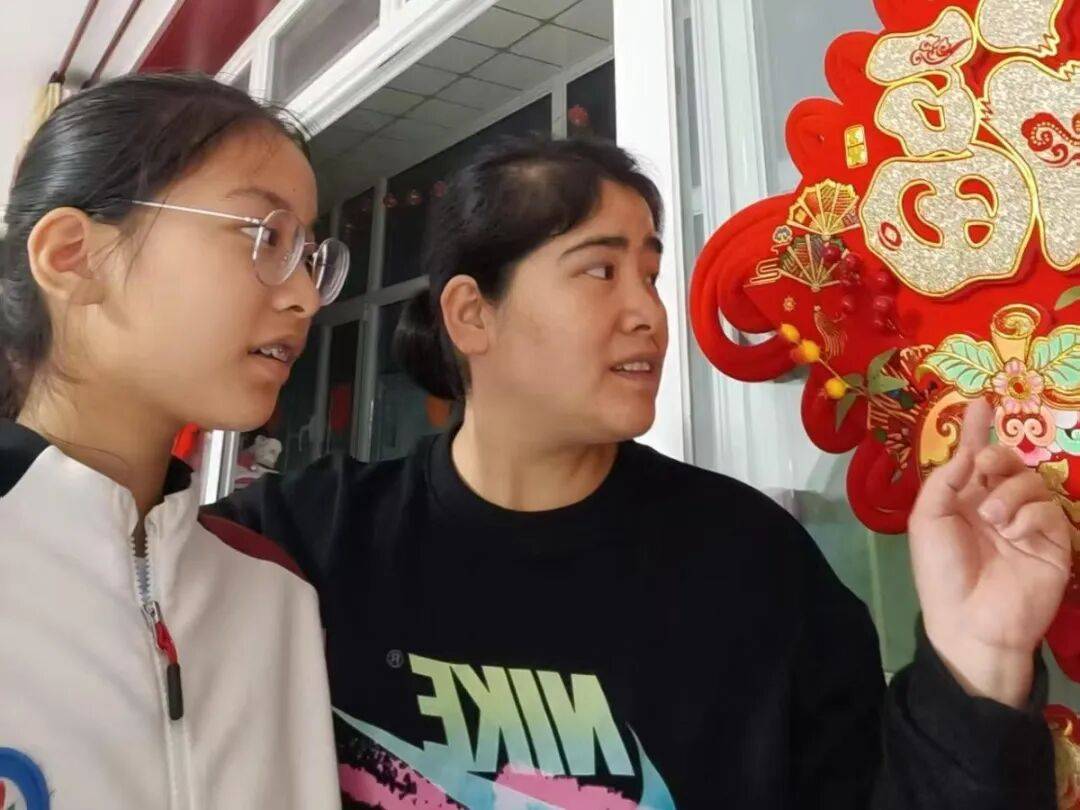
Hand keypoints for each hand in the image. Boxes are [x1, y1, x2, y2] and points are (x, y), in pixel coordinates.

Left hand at [908, 397, 1072, 706]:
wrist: (971, 622)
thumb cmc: (941, 572)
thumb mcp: (927, 521)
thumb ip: (945, 481)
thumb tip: (967, 449)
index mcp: (962, 500)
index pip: (974, 457)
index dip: (978, 431)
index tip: (982, 403)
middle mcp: (995, 505)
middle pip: (1007, 462)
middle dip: (997, 456)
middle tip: (983, 468)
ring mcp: (1026, 523)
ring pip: (1031, 481)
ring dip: (1009, 492)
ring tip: (993, 519)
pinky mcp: (1053, 541)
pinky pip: (1049, 509)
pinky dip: (1029, 515)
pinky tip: (1013, 534)